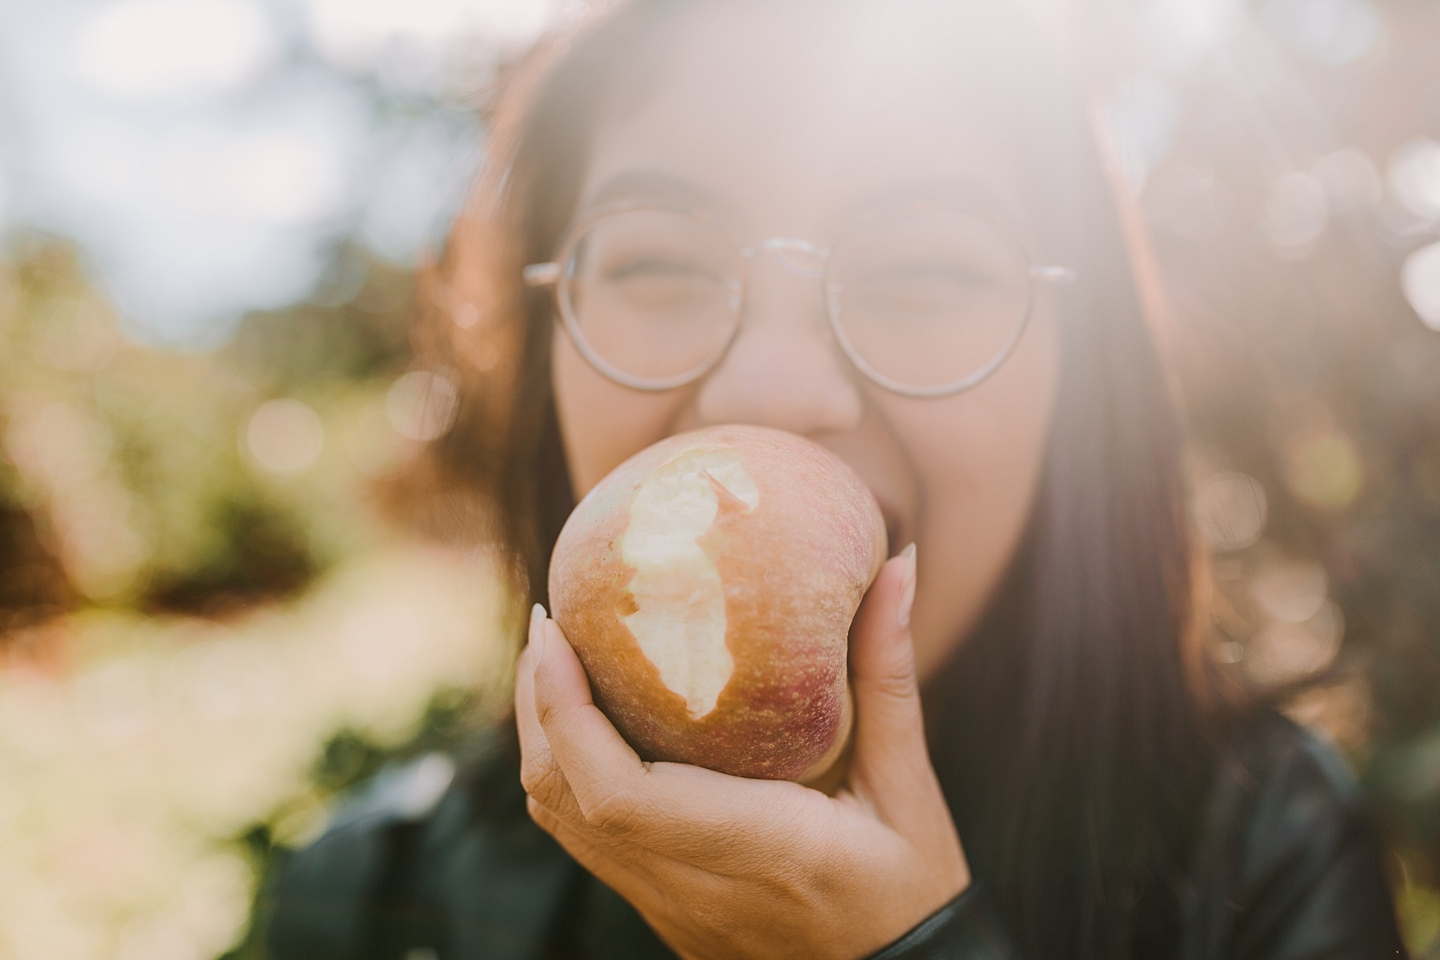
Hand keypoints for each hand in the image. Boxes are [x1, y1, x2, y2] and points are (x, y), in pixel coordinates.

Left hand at [515, 548, 970, 959]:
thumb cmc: (912, 887)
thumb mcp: (910, 784)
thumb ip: (888, 675)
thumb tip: (896, 565)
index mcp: (761, 848)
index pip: (620, 792)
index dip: (565, 710)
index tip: (557, 632)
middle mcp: (695, 886)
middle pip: (563, 799)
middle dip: (538, 704)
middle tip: (552, 623)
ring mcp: (669, 908)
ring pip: (560, 822)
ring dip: (542, 736)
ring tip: (559, 661)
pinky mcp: (662, 914)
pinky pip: (585, 840)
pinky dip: (567, 771)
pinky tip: (590, 723)